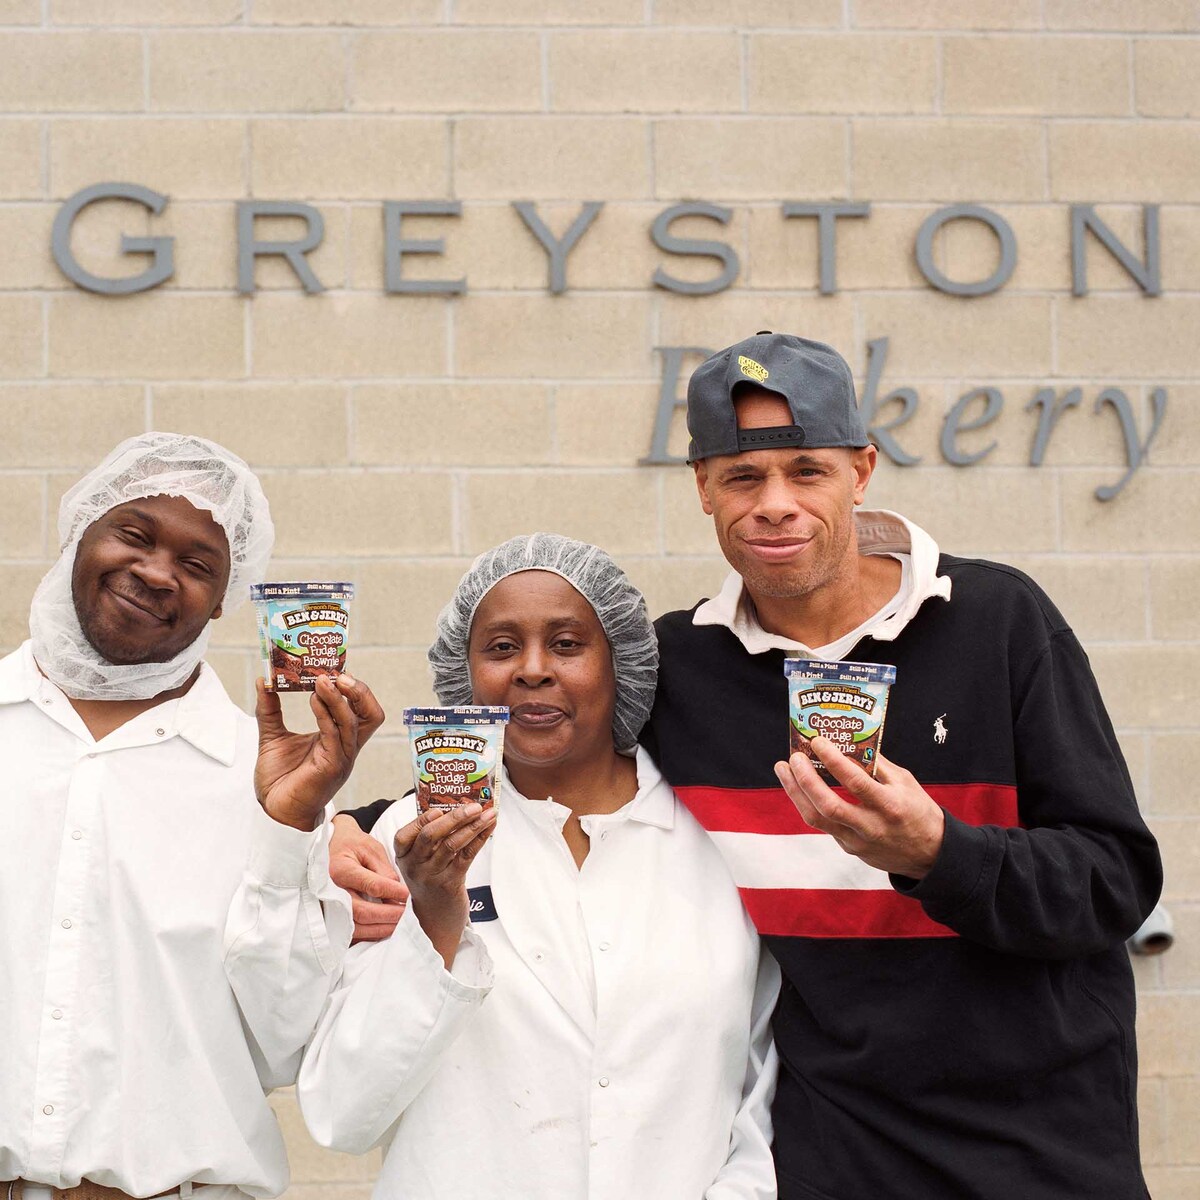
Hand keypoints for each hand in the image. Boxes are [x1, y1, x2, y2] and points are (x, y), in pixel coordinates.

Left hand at [254, 674, 385, 831]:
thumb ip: (270, 709)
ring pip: (355, 722)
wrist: (272, 812)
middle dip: (361, 691)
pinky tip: (313, 700)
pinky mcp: (332, 767)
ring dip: (340, 698)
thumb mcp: (272, 736)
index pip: (359, 709)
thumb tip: (262, 680)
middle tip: (339, 673)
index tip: (332, 667)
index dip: (352, 688)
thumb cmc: (279, 779)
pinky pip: (336, 735)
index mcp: (338, 739)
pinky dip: (327, 714)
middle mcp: (346, 747)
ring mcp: (342, 757)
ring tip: (322, 680)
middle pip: (372, 714)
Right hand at [329, 813, 408, 942]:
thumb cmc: (351, 845)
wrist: (327, 847)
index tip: (407, 895)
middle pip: (362, 911)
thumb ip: (384, 871)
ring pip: (356, 926)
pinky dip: (370, 933)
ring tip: (400, 923)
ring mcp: (327, 906)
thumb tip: (399, 893)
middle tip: (407, 913)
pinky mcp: (330, 916)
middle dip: (389, 915)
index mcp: (341, 869)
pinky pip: (350, 932)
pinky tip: (385, 928)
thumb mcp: (370, 849)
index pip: (371, 885)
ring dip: (381, 928)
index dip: (392, 892)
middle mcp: (330, 891)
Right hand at [394, 803, 496, 967]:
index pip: (405, 835)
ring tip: (489, 813)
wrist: (435, 920)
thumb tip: (455, 807)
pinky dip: (479, 838)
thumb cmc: (430, 881)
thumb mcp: (421, 861)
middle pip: (430, 835)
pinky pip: (467, 856)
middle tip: (474, 805)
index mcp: (403, 857)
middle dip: (454, 817)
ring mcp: (432, 876)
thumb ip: (430, 839)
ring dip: (473, 826)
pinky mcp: (450, 883)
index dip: (421, 819)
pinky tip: (489, 827)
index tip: (441, 807)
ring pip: (452, 844)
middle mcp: (414, 866)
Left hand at [774, 737, 944, 879]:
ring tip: (783, 769)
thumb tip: (851, 741)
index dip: (833, 760)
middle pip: (828, 805)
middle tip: (794, 757)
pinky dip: (807, 803)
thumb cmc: (918, 812)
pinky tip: (799, 786)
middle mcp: (871, 826)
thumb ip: (878, 765)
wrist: (929, 855)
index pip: (855, 781)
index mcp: (889, 805)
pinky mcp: (849, 848)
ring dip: (795, 792)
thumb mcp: (905, 783)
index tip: (817, 741)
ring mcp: (857, 841)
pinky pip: (823, 824)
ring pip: (816, 818)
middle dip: (805, 780)